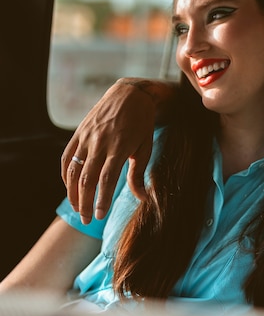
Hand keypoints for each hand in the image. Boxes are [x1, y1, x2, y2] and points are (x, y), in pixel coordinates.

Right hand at [61, 78, 157, 223]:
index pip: (107, 179)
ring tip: (77, 208)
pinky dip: (65, 175)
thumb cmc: (141, 124)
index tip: (100, 216)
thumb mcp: (145, 148)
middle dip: (84, 202)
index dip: (102, 199)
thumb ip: (139, 174)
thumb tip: (142, 198)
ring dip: (72, 192)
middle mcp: (100, 143)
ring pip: (73, 170)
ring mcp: (86, 137)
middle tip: (87, 220)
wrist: (129, 95)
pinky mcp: (78, 133)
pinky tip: (70, 187)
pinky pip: (66, 158)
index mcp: (119, 147)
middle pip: (87, 178)